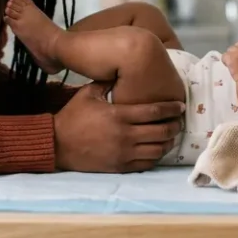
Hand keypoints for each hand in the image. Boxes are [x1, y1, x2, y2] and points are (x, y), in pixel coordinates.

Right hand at [51, 82, 184, 172]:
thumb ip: (106, 83)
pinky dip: (156, 156)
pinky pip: (146, 164)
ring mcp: (124, 153)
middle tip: (179, 121)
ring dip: (168, 142)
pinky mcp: (120, 166)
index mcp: (119, 115)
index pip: (155, 112)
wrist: (57, 144)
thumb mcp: (88, 94)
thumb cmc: (73, 117)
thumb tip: (120, 71)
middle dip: (174, 126)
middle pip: (161, 131)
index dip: (171, 109)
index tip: (180, 106)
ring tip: (171, 136)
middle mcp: (125, 135)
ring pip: (157, 149)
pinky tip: (158, 149)